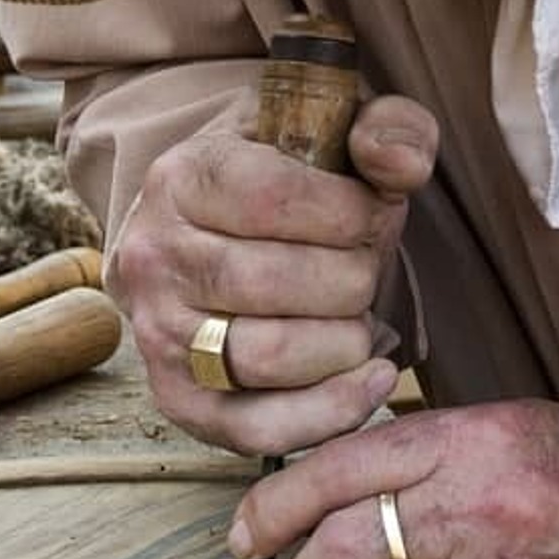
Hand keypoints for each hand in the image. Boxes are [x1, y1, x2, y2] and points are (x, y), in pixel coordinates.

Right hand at [103, 93, 437, 455]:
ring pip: (271, 356)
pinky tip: (371, 377)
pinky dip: (330, 411)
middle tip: (362, 274)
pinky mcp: (182, 402)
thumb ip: (387, 130)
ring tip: (357, 320)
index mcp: (182, 178)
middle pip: (279, 282)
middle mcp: (155, 258)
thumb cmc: (283, 193)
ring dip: (344, 342)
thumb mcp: (331, 136)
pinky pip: (259, 428)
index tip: (370, 218)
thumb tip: (403, 165)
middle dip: (353, 280)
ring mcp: (160, 336)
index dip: (351, 213)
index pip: (277, 198)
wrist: (205, 242)